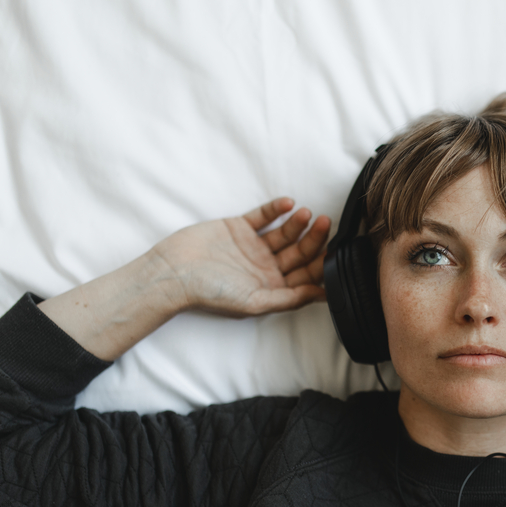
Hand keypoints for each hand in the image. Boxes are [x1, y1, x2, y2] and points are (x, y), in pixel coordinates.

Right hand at [150, 198, 330, 316]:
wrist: (173, 272)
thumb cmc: (210, 293)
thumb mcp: (254, 302)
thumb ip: (289, 299)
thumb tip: (321, 296)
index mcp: (273, 288)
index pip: (305, 276)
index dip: (321, 264)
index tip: (333, 252)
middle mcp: (267, 268)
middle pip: (299, 252)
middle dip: (314, 239)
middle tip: (324, 224)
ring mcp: (254, 247)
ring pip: (285, 233)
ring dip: (297, 224)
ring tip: (306, 213)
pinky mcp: (240, 228)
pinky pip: (263, 217)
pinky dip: (276, 209)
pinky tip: (287, 204)